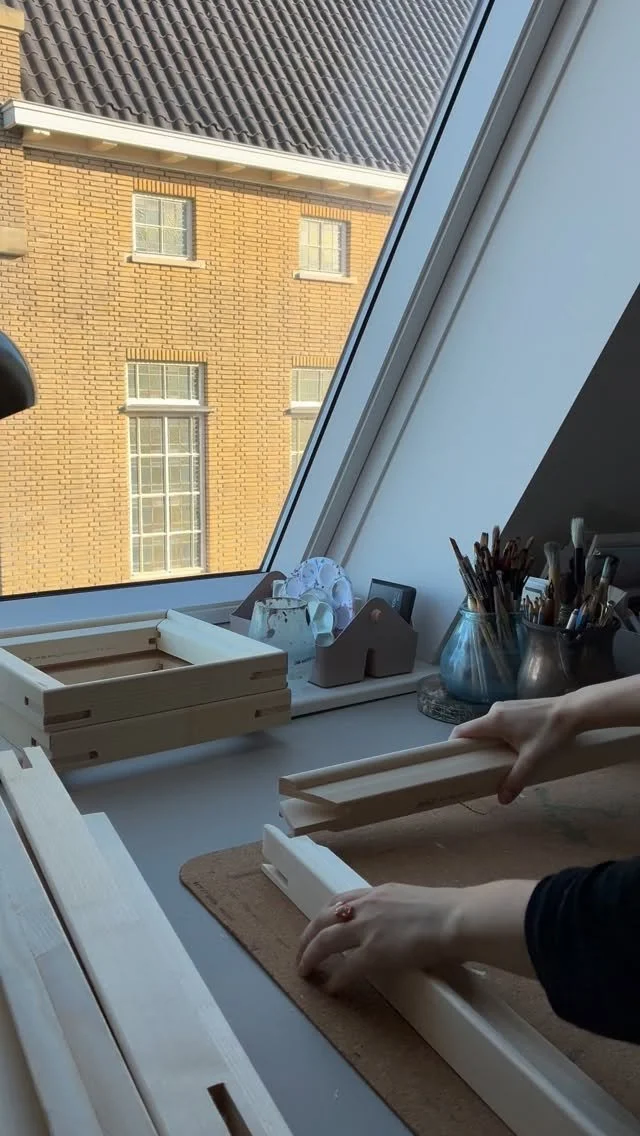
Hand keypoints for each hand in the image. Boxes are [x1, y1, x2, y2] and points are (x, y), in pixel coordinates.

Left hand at [296, 883, 459, 992]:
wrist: (456, 918)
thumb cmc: (448, 910)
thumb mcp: (414, 900)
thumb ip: (400, 911)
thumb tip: (402, 925)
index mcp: (378, 893)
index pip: (340, 900)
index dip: (324, 916)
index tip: (319, 928)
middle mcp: (366, 906)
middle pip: (323, 919)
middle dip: (308, 937)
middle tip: (301, 953)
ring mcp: (367, 928)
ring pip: (325, 940)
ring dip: (310, 956)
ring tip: (304, 970)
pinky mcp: (373, 952)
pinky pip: (345, 968)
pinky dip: (335, 979)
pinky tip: (331, 988)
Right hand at [451, 696, 576, 803]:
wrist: (574, 710)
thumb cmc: (551, 734)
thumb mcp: (533, 760)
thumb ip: (515, 780)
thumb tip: (502, 800)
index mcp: (493, 721)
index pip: (462, 731)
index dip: (454, 745)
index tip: (455, 760)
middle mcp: (496, 710)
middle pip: (476, 729)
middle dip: (475, 747)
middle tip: (479, 766)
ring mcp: (508, 706)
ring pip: (490, 725)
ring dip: (490, 741)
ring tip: (500, 759)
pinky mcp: (519, 706)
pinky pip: (501, 721)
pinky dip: (501, 734)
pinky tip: (516, 745)